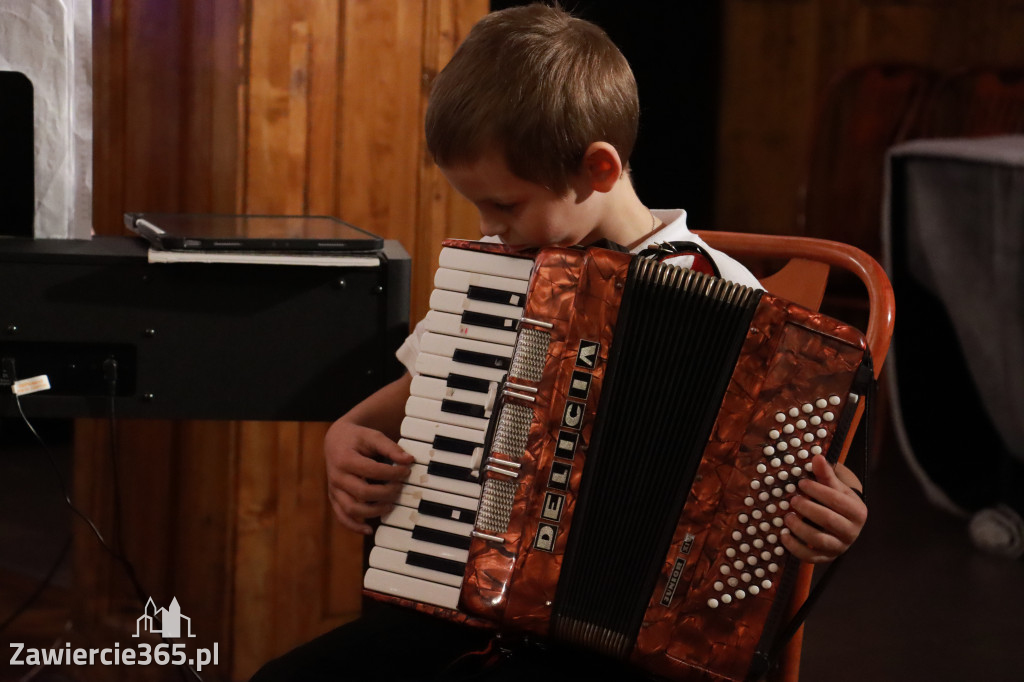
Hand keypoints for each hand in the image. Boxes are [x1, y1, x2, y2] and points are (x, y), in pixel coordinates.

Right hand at [324, 419, 413, 534]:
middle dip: (387, 493)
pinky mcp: (334, 498)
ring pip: (352, 509)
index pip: (373, 471)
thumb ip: (390, 447)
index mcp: (345, 459)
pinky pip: (342, 517)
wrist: (335, 441)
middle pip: (363, 493)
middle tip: (400, 487)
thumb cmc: (357, 438)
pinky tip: (369, 529)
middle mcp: (337, 477)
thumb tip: (408, 460)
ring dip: (374, 511)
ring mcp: (334, 490)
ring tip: (390, 505)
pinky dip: (355, 526)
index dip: (393, 473)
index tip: (407, 470)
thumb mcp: (373, 436)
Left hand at [781, 456, 866, 562]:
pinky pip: (809, 557)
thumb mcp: (835, 487)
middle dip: (807, 508)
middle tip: (793, 500)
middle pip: (828, 520)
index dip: (817, 490)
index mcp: (857, 512)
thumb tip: (817, 457)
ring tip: (787, 516)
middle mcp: (852, 532)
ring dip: (799, 527)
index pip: (837, 500)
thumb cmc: (837, 502)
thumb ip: (826, 475)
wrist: (842, 524)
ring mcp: (839, 547)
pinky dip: (794, 547)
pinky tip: (783, 535)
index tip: (802, 483)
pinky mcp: (826, 558)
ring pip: (818, 540)